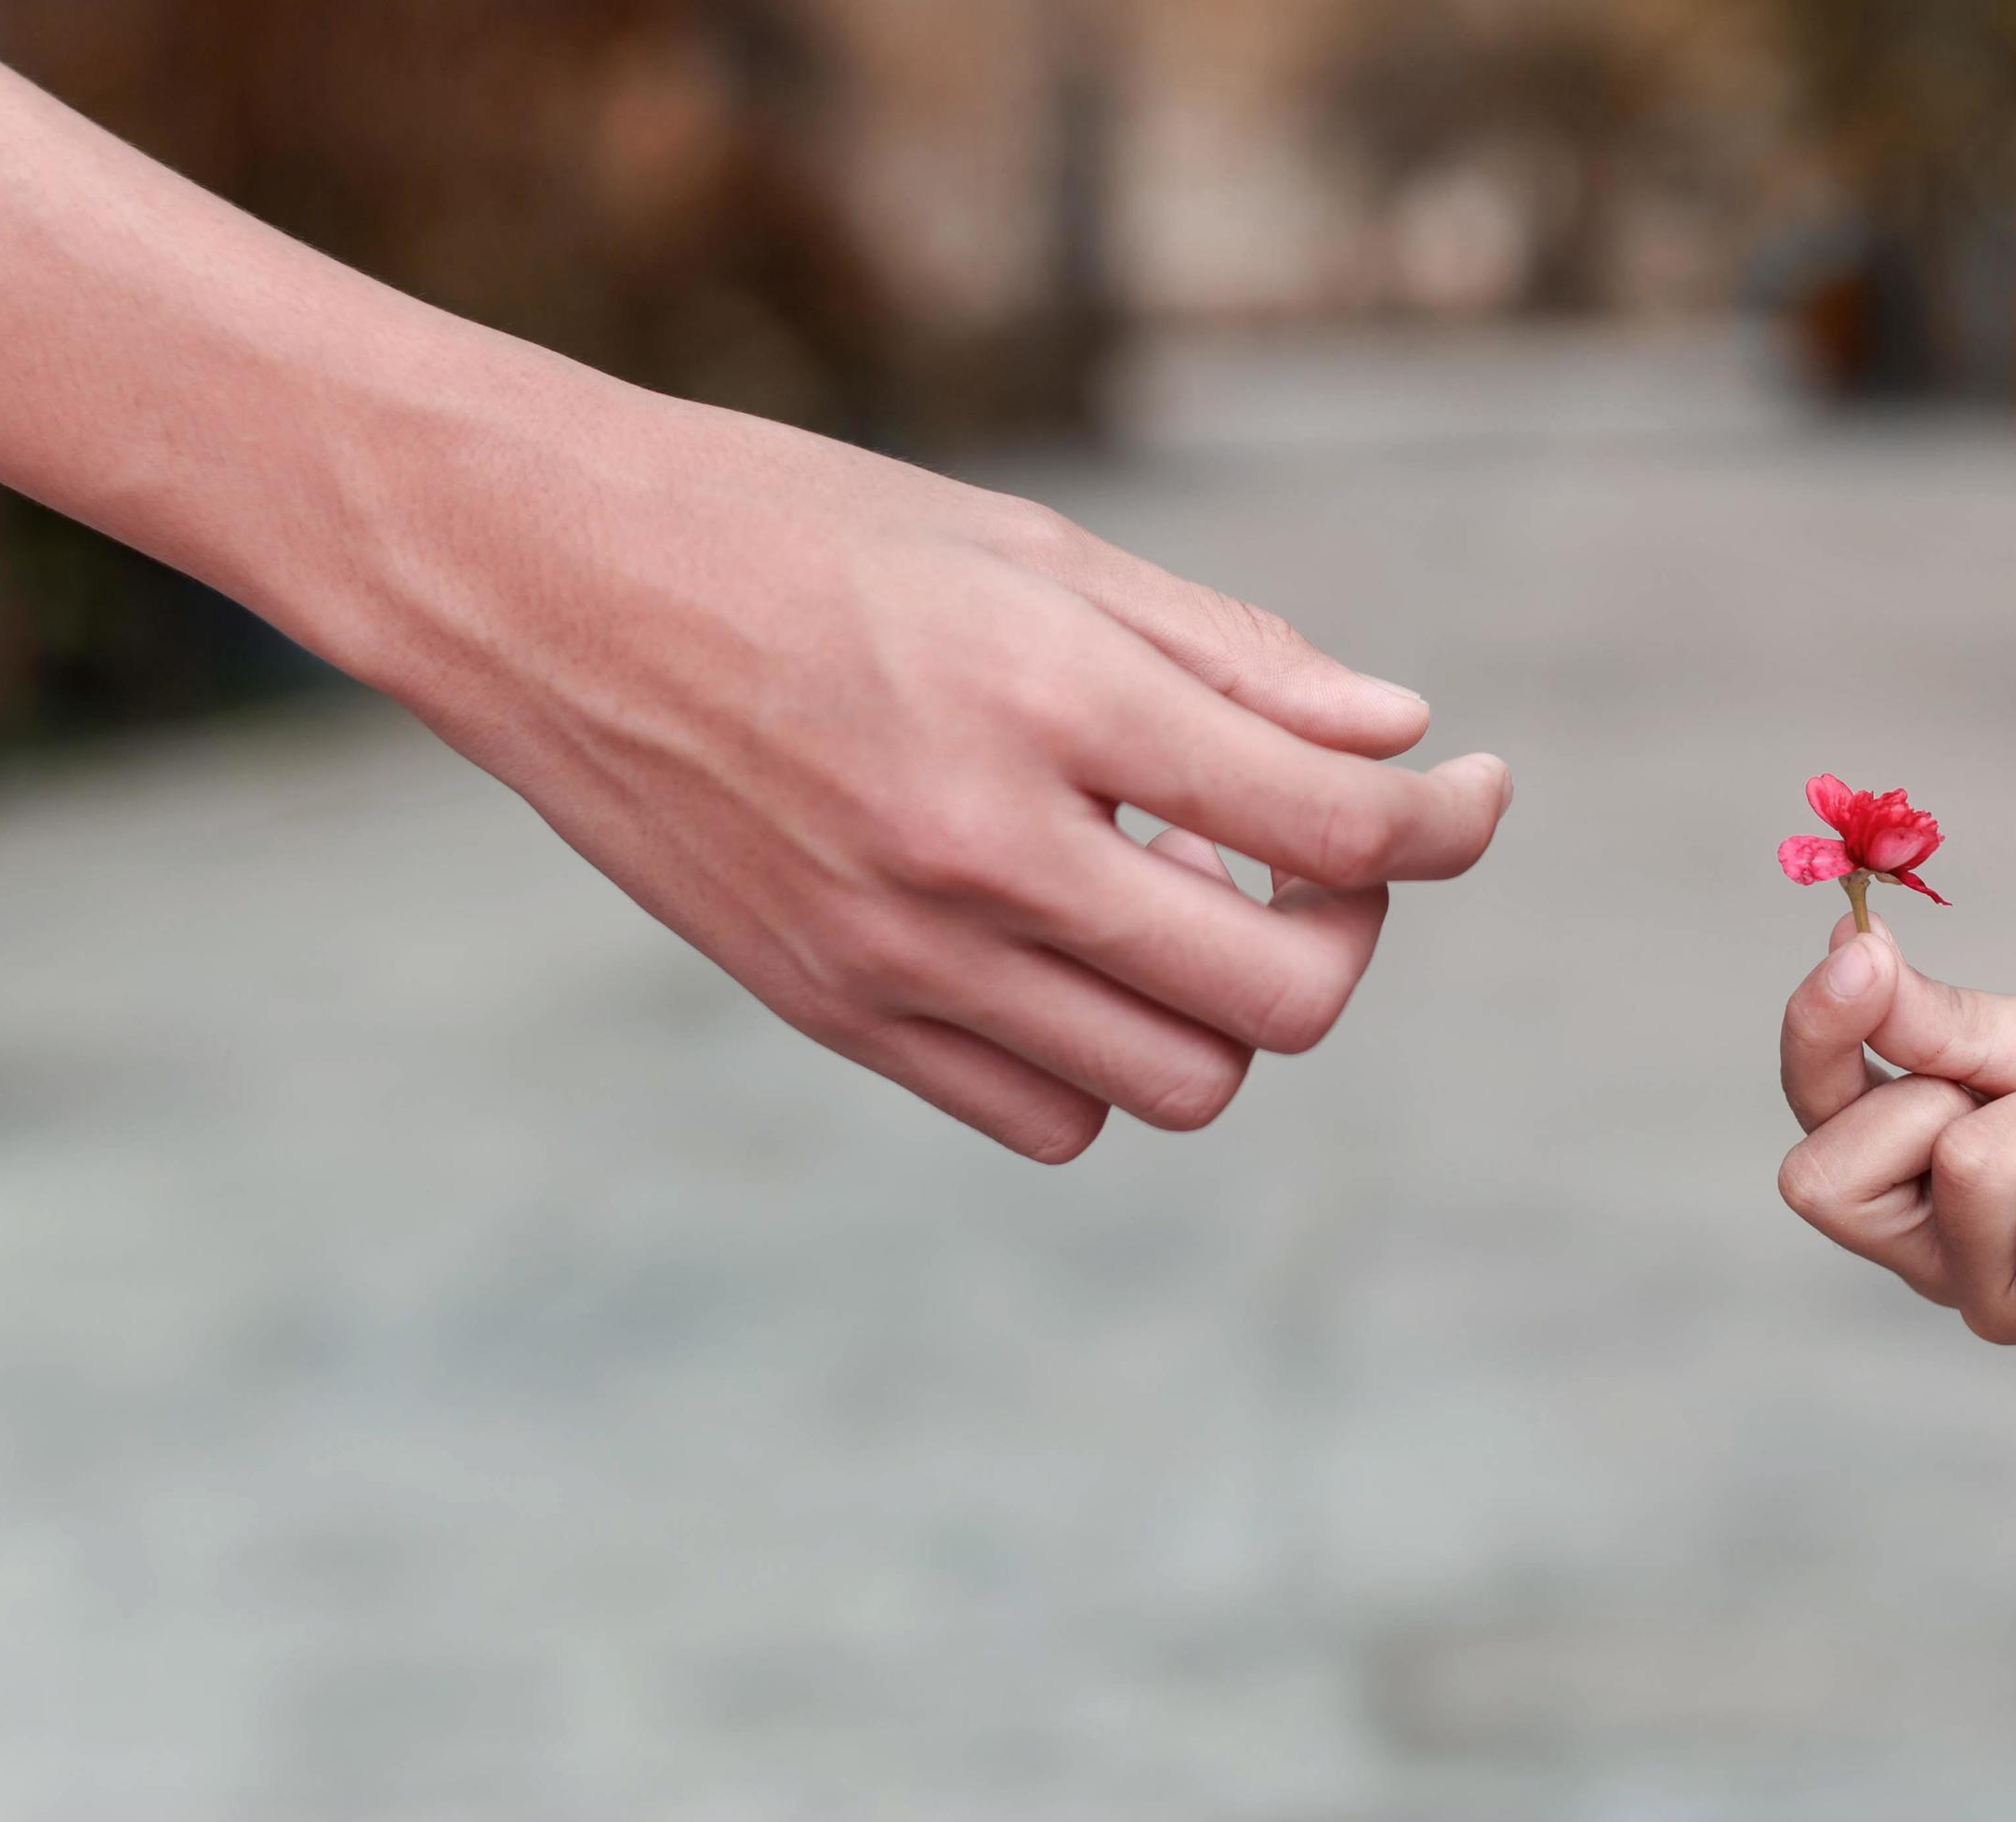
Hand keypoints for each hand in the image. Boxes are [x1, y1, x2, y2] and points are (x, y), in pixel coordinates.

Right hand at [370, 395, 1509, 1161]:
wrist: (539, 577)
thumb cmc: (799, 527)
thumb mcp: (1030, 550)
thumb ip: (1230, 657)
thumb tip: (1399, 736)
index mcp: (1047, 698)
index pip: (1335, 819)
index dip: (1452, 819)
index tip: (1475, 792)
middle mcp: (981, 847)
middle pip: (1283, 996)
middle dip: (1351, 931)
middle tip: (1327, 854)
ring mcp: (899, 953)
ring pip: (1181, 1083)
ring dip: (1231, 1006)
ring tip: (1184, 893)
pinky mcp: (835, 1012)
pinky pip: (1047, 1116)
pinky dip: (1106, 1058)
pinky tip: (1078, 952)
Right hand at [1774, 918, 2015, 1346]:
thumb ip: (1933, 1019)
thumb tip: (1849, 948)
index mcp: (1905, 1179)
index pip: (1807, 1121)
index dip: (1815, 1037)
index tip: (1856, 958)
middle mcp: (1934, 1255)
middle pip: (1828, 1179)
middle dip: (1935, 1098)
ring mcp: (2001, 1299)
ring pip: (1970, 1169)